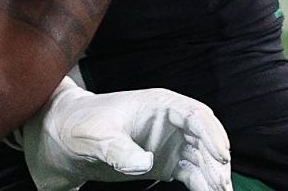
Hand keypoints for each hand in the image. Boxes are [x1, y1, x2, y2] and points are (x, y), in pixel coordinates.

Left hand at [20, 77, 231, 190]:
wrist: (66, 138)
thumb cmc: (80, 125)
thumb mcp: (96, 136)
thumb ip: (118, 149)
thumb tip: (144, 164)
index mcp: (159, 104)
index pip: (195, 114)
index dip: (211, 133)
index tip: (220, 154)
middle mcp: (171, 122)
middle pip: (206, 139)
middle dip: (217, 161)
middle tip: (221, 185)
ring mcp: (172, 143)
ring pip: (204, 159)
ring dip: (214, 176)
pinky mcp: (168, 163)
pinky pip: (194, 174)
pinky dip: (203, 185)